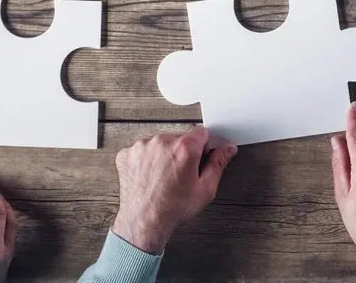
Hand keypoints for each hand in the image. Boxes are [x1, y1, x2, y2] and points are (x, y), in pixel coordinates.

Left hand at [111, 126, 236, 252]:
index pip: (201, 132)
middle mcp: (163, 142)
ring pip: (160, 143)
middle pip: (179, 138)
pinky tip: (150, 177)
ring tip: (163, 178)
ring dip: (163, 155)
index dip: (203, 146)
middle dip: (182, 152)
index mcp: (185, 148)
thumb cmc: (173, 209)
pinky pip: (142, 150)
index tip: (199, 157)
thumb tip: (227, 149)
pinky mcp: (127, 154)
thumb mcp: (205, 189)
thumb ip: (218, 164)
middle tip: (180, 174)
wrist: (143, 223)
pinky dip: (146, 160)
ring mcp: (142, 146)